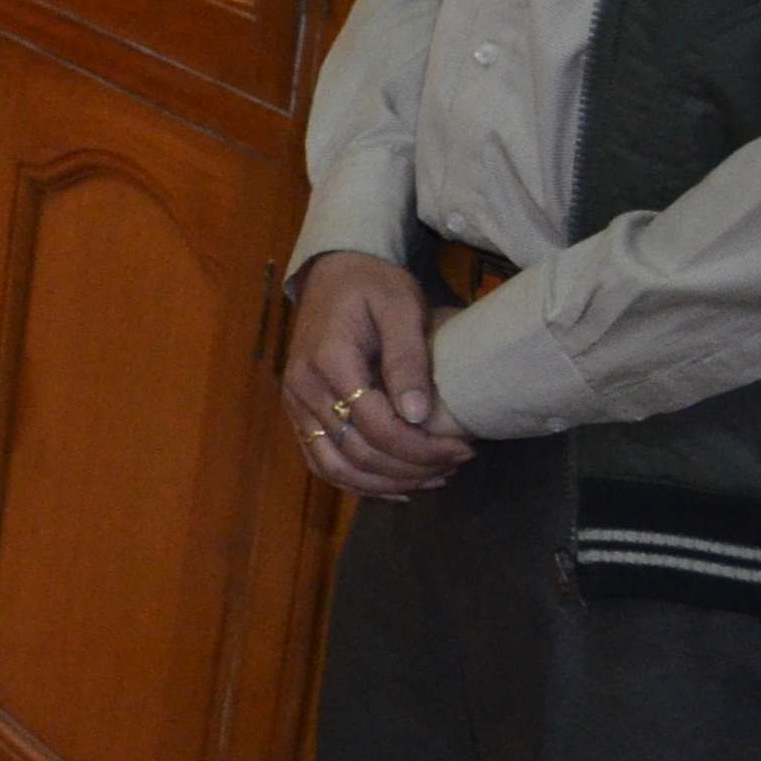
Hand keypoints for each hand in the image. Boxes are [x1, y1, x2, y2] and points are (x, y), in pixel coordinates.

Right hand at [281, 254, 477, 500]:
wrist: (333, 273)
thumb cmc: (372, 285)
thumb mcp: (401, 307)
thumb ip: (408, 359)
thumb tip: (417, 414)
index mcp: (329, 359)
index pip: (375, 425)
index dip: (422, 446)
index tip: (464, 447)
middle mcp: (303, 388)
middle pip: (357, 452)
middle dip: (412, 467)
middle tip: (457, 461)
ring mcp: (296, 403)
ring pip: (335, 466)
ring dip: (386, 482)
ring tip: (433, 478)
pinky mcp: (299, 412)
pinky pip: (321, 461)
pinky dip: (358, 483)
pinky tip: (395, 487)